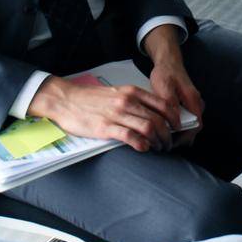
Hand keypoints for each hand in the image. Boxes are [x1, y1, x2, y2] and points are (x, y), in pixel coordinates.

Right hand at [29, 74, 180, 151]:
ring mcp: (117, 114)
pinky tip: (144, 148)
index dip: (174, 118)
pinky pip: (131, 137)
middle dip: (168, 134)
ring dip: (158, 141)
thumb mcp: (116, 93)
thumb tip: (152, 113)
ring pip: (149, 128)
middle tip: (168, 143)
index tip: (176, 127)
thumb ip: (134, 101)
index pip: (163, 104)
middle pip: (159, 119)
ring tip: (158, 148)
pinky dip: (142, 144)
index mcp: (132, 92)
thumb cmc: (90, 98)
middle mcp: (127, 102)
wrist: (65, 100)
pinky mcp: (106, 127)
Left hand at [142, 24, 204, 139]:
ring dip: (180, 133)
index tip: (172, 143)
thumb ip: (170, 103)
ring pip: (191, 124)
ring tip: (165, 138)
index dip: (186, 137)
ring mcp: (193, 104)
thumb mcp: (165, 87)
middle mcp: (196, 103)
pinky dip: (178, 126)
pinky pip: (187, 119)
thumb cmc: (166, 73)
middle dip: (181, 138)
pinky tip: (167, 128)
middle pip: (194, 127)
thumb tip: (174, 121)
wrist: (168, 61)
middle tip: (166, 144)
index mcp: (193, 100)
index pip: (196, 125)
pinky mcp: (188, 103)